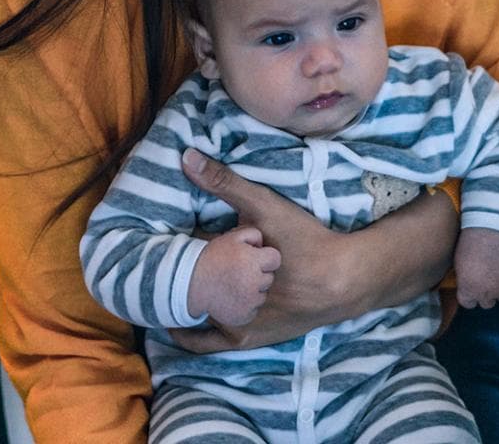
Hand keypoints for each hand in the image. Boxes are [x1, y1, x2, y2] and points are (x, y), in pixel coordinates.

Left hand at [169, 149, 349, 351]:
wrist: (343, 281)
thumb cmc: (303, 242)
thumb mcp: (264, 206)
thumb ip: (223, 183)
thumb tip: (186, 157)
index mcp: (217, 273)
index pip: (176, 259)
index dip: (166, 247)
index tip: (156, 237)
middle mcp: (219, 305)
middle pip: (182, 288)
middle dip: (171, 272)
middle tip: (161, 257)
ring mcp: (232, 327)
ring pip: (192, 314)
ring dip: (182, 299)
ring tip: (172, 280)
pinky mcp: (247, 339)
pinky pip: (209, 340)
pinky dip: (196, 328)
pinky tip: (191, 314)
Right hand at [185, 226, 280, 327]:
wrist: (189, 282)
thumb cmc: (212, 257)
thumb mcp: (232, 237)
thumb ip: (254, 235)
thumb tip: (264, 246)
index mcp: (252, 261)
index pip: (275, 259)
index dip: (265, 258)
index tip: (253, 259)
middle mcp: (253, 282)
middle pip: (269, 278)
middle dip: (259, 274)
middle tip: (240, 272)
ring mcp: (249, 302)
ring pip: (262, 295)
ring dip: (253, 291)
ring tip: (234, 285)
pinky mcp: (244, 316)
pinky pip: (253, 309)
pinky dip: (246, 306)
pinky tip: (232, 298)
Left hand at [453, 228, 498, 309]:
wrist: (493, 231)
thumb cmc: (472, 243)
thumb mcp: (459, 263)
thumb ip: (465, 279)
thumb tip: (467, 284)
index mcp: (468, 291)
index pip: (468, 303)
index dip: (471, 294)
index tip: (473, 286)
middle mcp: (486, 295)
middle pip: (487, 303)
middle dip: (488, 293)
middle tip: (488, 278)